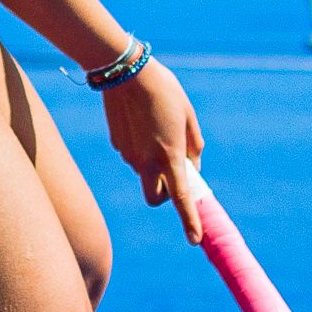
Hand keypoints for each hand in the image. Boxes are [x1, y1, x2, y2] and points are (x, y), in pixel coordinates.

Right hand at [102, 59, 205, 242]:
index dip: (189, 222)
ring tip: (158, 128)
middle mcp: (145, 161)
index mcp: (169, 155)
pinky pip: (133, 155)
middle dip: (165, 194)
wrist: (124, 71)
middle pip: (155, 197)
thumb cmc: (164, 90)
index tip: (195, 240)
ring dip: (154, 164)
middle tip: (174, 173)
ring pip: (144, 173)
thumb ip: (193, 146)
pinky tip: (142, 121)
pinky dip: (141, 148)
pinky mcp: (117, 144)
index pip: (181, 198)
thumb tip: (191, 168)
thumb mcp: (188, 116)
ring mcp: (127, 155)